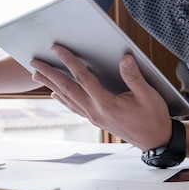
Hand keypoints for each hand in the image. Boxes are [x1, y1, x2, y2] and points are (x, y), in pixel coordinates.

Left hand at [30, 45, 172, 149]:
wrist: (154, 140)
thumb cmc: (153, 116)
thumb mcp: (148, 95)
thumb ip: (134, 76)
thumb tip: (124, 58)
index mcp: (106, 103)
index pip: (83, 78)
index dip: (69, 61)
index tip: (57, 49)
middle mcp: (95, 111)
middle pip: (67, 89)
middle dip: (49, 74)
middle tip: (34, 62)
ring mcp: (93, 117)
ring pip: (67, 98)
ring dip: (51, 85)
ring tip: (36, 75)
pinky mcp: (96, 120)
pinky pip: (74, 107)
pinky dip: (62, 98)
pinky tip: (55, 94)